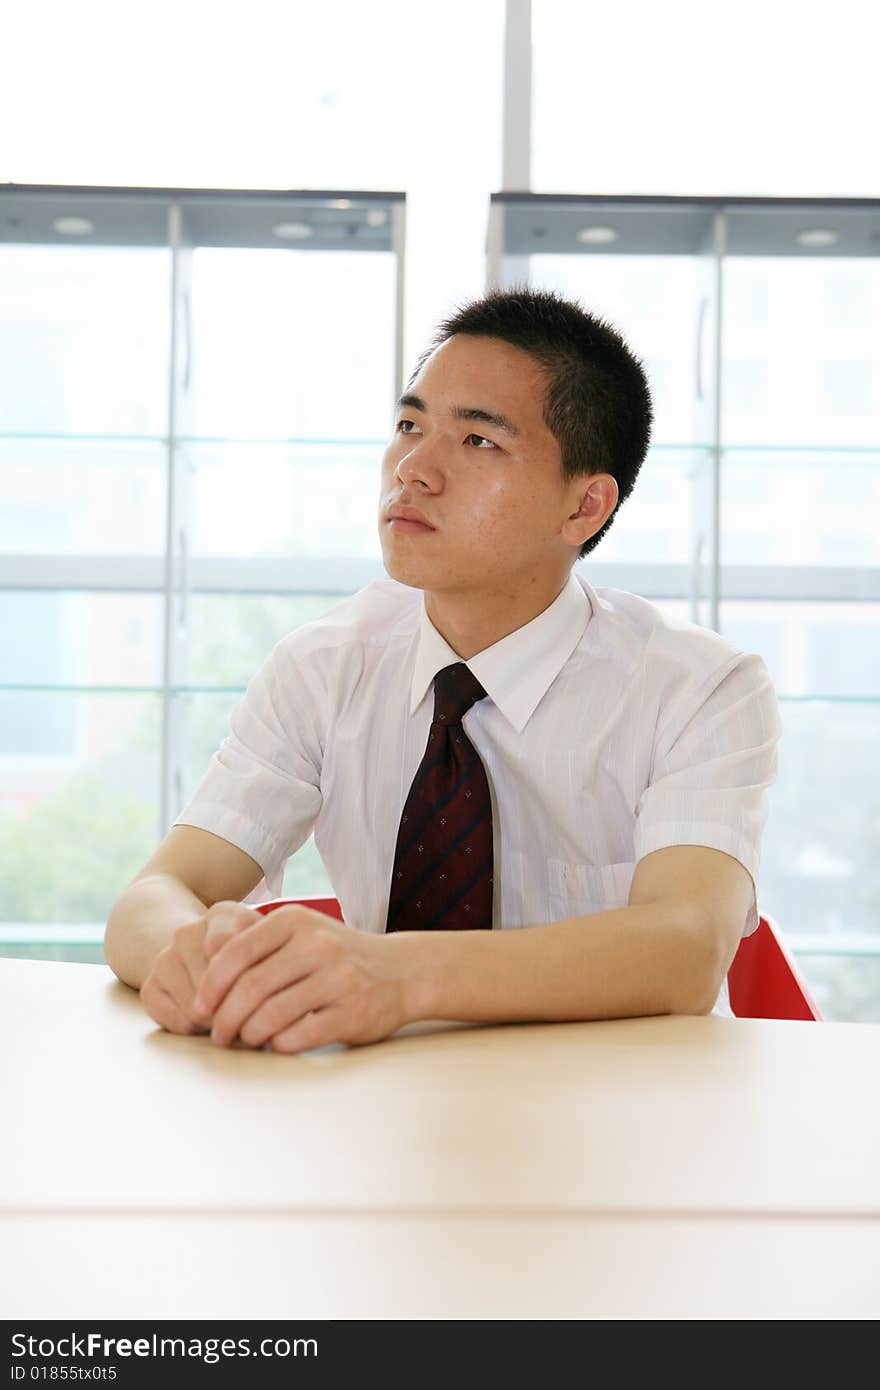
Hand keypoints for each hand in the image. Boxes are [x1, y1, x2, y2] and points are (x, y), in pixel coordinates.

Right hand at [139, 900, 264, 1034]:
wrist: (201, 953)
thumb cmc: (248, 956)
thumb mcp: (268, 948)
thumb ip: (269, 959)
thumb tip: (257, 997)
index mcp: (223, 915)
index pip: (229, 947)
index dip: (247, 980)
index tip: (264, 992)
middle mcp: (187, 932)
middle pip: (213, 985)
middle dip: (236, 1007)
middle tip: (251, 1013)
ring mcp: (164, 959)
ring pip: (196, 1008)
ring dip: (216, 1021)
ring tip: (230, 1015)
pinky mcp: (149, 987)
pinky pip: (175, 1021)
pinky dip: (194, 1029)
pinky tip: (205, 1019)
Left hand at [189, 905, 414, 1052]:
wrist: (401, 972)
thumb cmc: (337, 957)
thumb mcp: (301, 935)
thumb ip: (258, 948)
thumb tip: (205, 986)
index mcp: (296, 921)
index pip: (236, 952)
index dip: (210, 984)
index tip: (198, 1008)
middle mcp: (317, 944)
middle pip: (250, 987)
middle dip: (224, 1018)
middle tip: (217, 1035)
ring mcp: (338, 978)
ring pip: (272, 1014)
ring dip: (248, 1035)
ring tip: (243, 1042)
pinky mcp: (353, 1011)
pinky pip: (300, 1035)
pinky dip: (279, 1045)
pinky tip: (276, 1045)